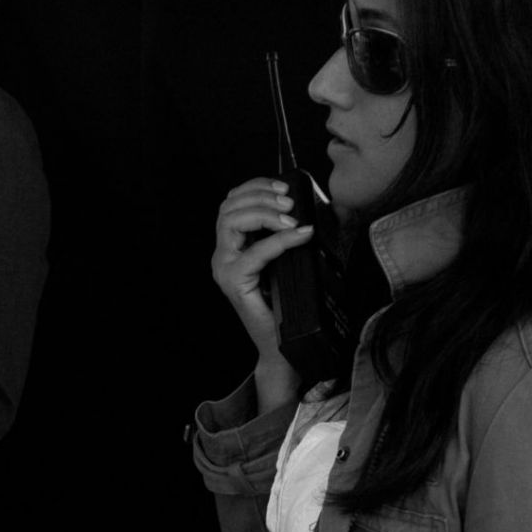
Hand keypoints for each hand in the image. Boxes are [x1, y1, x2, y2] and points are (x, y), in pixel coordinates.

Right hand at [212, 177, 312, 404]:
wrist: (282, 346)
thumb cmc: (287, 304)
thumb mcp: (288, 261)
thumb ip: (287, 236)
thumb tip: (308, 209)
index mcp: (232, 245)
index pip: (232, 202)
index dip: (254, 186)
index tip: (282, 185)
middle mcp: (223, 254)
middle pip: (228, 206)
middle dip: (260, 196)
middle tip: (289, 202)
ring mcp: (225, 268)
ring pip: (231, 222)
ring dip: (264, 213)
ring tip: (292, 219)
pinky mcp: (234, 282)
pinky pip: (254, 252)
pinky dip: (279, 240)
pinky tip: (300, 236)